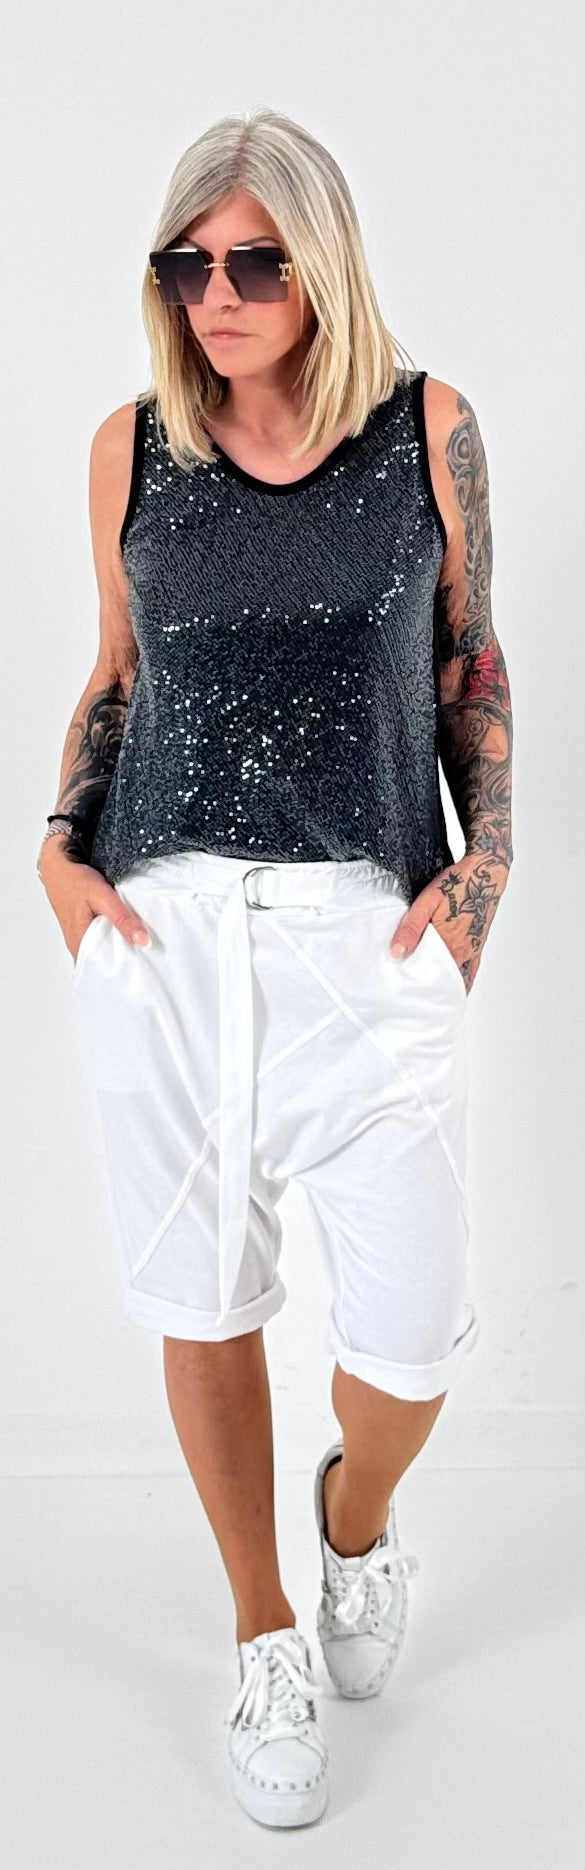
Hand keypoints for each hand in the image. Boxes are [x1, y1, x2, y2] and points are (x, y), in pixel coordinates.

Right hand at [39, 843, 151, 963]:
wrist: (58, 865)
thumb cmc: (73, 880)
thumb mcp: (101, 897)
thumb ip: (121, 919)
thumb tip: (142, 941)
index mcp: (79, 944)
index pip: (104, 970)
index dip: (123, 971)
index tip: (143, 970)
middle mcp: (78, 944)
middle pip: (105, 961)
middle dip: (125, 959)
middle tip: (147, 957)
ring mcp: (80, 936)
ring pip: (104, 948)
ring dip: (120, 945)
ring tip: (140, 944)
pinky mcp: (83, 926)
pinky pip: (101, 937)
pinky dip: (114, 934)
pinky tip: (125, 929)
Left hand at [389, 855, 508, 993]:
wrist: (486, 874)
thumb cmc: (458, 885)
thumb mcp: (427, 902)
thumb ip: (411, 928)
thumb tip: (396, 953)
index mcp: (451, 946)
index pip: (434, 980)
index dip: (422, 991)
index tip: (408, 997)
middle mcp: (465, 953)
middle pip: (447, 983)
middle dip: (432, 993)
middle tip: (416, 1000)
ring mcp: (474, 951)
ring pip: (460, 979)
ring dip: (447, 988)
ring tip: (430, 995)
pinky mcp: (478, 945)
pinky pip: (470, 971)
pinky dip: (461, 981)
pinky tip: (451, 983)